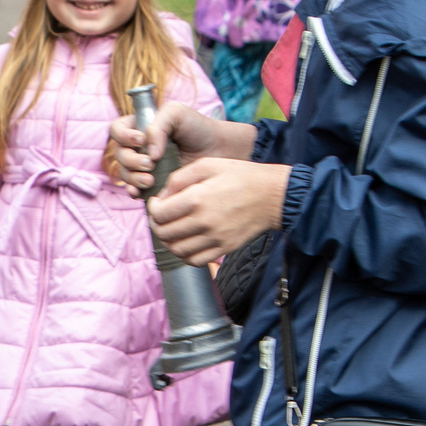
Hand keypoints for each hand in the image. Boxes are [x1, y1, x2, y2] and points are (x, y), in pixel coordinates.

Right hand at [107, 101, 223, 191]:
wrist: (216, 149)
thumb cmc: (197, 127)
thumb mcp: (176, 113)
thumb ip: (158, 126)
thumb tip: (149, 154)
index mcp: (138, 127)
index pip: (117, 130)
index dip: (123, 136)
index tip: (141, 140)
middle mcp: (137, 147)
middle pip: (119, 155)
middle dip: (131, 160)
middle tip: (150, 163)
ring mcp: (142, 167)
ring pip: (124, 174)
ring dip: (133, 178)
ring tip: (150, 180)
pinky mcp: (150, 183)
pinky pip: (133, 190)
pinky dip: (134, 191)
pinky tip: (142, 192)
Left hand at [147, 158, 290, 265]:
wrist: (273, 195)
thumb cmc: (241, 175)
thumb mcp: (208, 165)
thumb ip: (179, 179)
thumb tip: (161, 197)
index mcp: (197, 199)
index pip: (159, 214)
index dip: (152, 209)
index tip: (157, 203)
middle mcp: (204, 222)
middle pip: (164, 234)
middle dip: (157, 224)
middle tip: (162, 216)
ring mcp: (215, 238)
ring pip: (176, 250)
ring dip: (169, 241)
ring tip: (173, 229)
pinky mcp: (224, 248)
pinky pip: (194, 260)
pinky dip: (184, 254)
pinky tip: (186, 241)